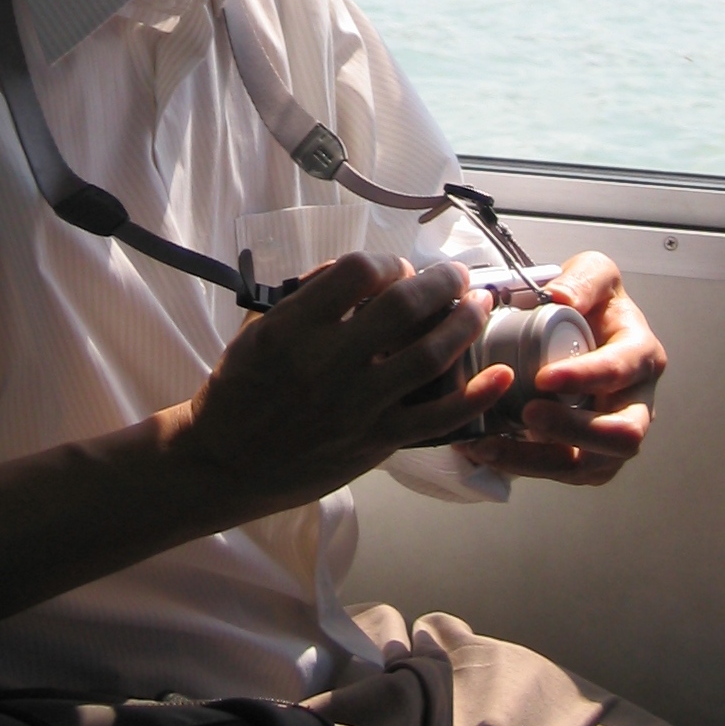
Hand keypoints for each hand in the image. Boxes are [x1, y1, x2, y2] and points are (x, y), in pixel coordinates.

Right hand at [178, 253, 513, 512]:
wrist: (225, 464)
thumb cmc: (238, 391)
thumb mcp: (257, 330)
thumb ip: (305, 300)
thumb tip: (357, 274)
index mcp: (292, 329)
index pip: (357, 272)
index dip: (388, 261)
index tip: (396, 268)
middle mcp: (327, 364)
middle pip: (403, 307)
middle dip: (441, 281)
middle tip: (455, 275)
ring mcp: (356, 406)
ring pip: (429, 356)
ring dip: (465, 323)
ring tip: (480, 305)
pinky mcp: (374, 443)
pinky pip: (436, 418)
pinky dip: (474, 395)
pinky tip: (499, 375)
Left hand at [455, 251, 664, 487]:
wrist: (578, 328)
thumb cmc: (590, 303)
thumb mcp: (594, 272)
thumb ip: (584, 277)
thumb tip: (562, 295)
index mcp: (642, 355)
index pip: (622, 372)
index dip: (586, 377)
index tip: (543, 377)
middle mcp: (637, 402)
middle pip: (623, 435)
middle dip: (574, 430)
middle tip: (527, 413)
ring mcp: (613, 435)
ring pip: (590, 466)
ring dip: (539, 460)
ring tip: (490, 444)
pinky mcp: (588, 457)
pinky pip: (561, 472)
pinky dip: (522, 466)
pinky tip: (486, 450)